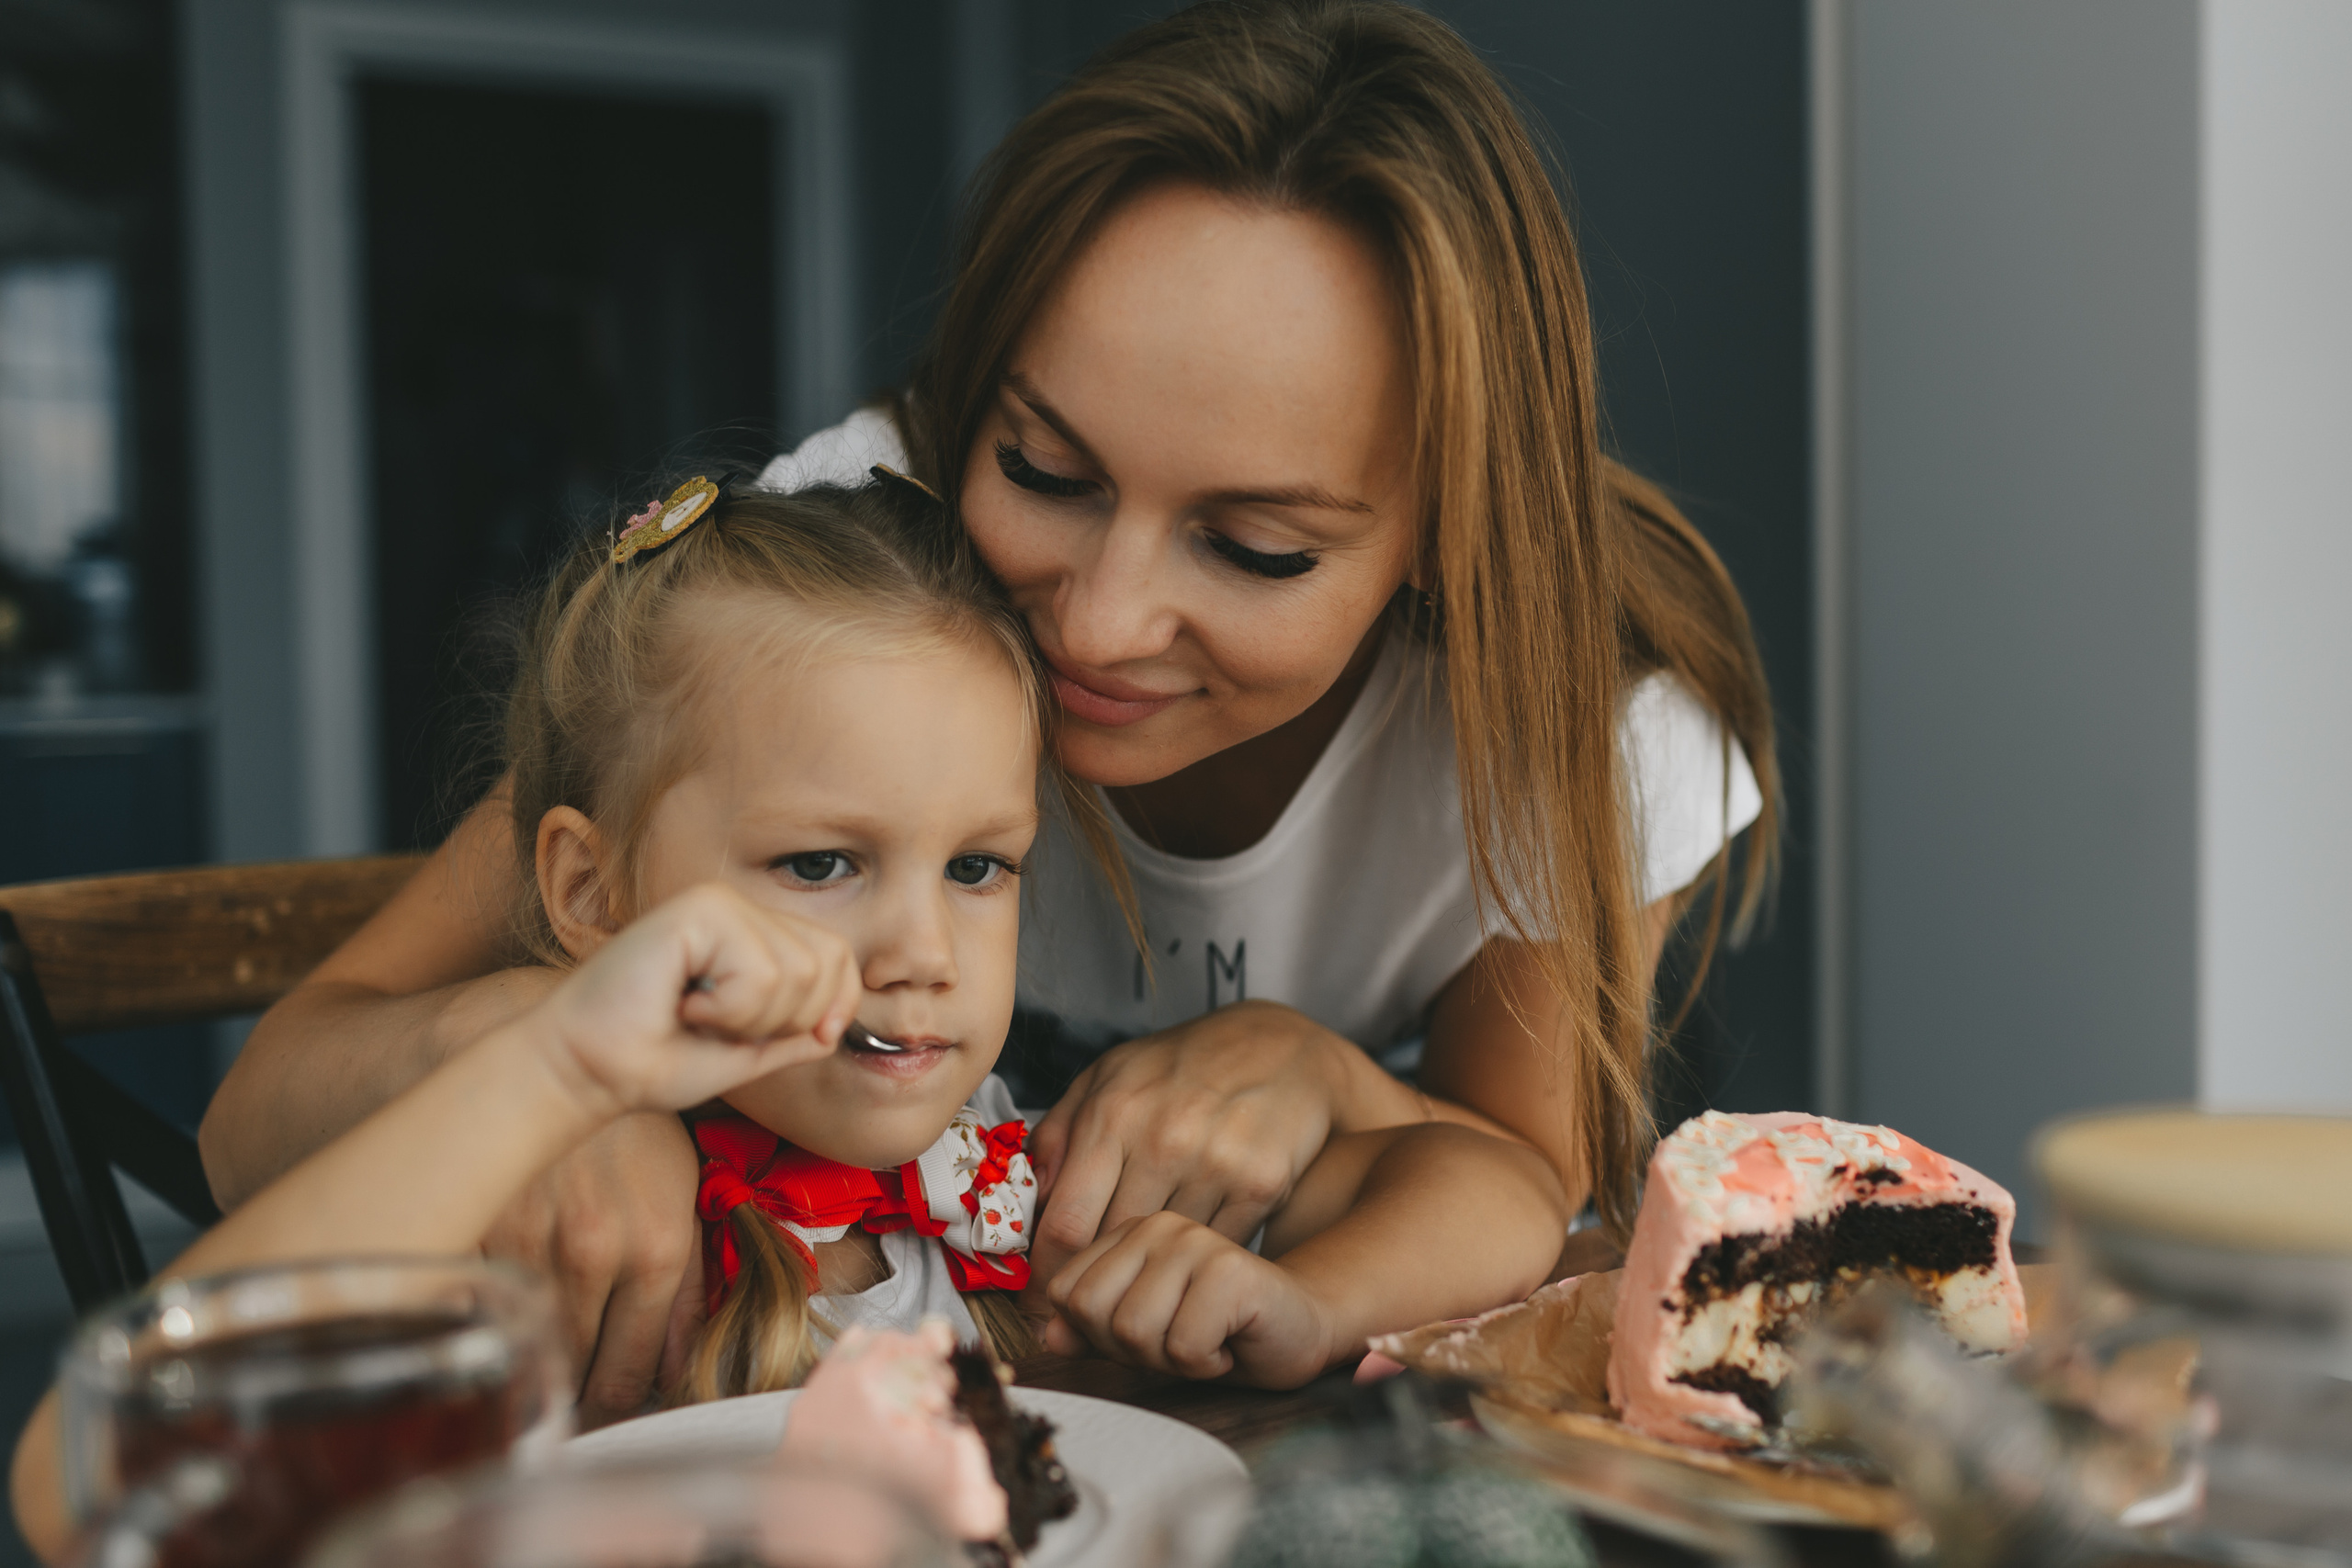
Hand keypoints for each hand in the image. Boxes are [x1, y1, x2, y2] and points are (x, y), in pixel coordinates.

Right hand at [478, 1110, 702, 1427]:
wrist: (568, 1059)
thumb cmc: (632, 1133)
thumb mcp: (684, 1198)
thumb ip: (690, 1289)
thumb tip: (680, 1371)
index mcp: (655, 1248)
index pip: (634, 1373)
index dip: (624, 1402)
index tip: (617, 1404)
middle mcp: (595, 1251)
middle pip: (580, 1371)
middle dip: (582, 1391)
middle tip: (580, 1392)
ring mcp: (530, 1242)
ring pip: (530, 1346)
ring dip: (540, 1361)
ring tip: (547, 1354)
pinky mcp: (477, 1227)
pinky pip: (478, 1307)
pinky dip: (490, 1321)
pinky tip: (502, 1313)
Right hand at [533, 883, 863, 1119]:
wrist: (588, 1069)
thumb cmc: (655, 1061)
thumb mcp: (746, 1054)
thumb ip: (793, 1035)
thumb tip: (835, 1024)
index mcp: (754, 936)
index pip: (838, 956)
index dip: (836, 1005)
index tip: (801, 1039)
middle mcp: (741, 910)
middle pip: (827, 962)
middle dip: (786, 1020)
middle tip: (721, 1027)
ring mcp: (720, 905)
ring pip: (796, 972)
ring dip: (749, 1019)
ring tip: (697, 1015)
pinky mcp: (699, 910)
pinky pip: (759, 971)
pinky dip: (728, 1009)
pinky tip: (683, 1003)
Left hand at [1025, 1001, 1349, 1280]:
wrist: (1281, 1047)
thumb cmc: (1183, 1065)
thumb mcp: (1108, 1076)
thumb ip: (1059, 1133)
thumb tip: (1029, 1198)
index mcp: (1114, 1112)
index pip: (1064, 1223)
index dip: (1046, 1277)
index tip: (1039, 1304)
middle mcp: (1163, 1139)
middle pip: (1111, 1248)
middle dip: (1093, 1288)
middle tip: (1083, 1312)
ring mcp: (1216, 1164)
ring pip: (1164, 1257)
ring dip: (1147, 1278)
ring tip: (1138, 1286)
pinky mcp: (1261, 1185)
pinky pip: (1212, 1249)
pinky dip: (1196, 1262)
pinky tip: (1187, 1259)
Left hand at [1042, 1211, 1335, 1388]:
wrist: (1298, 1326)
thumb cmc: (1217, 1327)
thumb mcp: (1143, 1330)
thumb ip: (1092, 1327)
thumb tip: (1049, 1335)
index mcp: (1129, 1230)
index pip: (1068, 1293)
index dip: (1099, 1334)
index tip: (1148, 1331)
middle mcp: (1158, 1224)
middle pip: (1094, 1312)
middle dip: (1133, 1350)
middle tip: (1179, 1338)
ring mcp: (1195, 1240)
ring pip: (1135, 1331)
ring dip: (1172, 1358)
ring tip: (1206, 1336)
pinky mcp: (1230, 1269)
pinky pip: (1184, 1346)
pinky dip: (1206, 1363)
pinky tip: (1230, 1341)